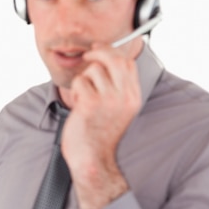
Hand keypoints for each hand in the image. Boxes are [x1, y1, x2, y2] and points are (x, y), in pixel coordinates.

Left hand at [61, 43, 140, 208]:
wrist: (93, 159)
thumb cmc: (100, 135)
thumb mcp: (118, 110)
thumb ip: (117, 88)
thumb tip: (106, 61)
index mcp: (133, 97)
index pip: (127, 63)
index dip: (112, 51)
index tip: (99, 49)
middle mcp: (124, 97)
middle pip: (113, 58)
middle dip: (97, 52)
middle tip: (87, 55)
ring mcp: (108, 100)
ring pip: (92, 69)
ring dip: (83, 79)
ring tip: (83, 96)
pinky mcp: (90, 103)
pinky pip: (79, 82)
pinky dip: (75, 90)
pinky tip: (78, 105)